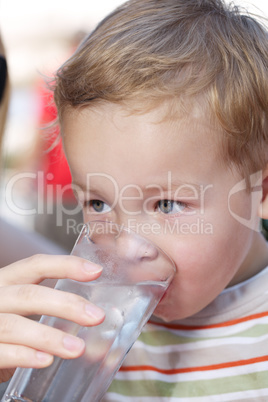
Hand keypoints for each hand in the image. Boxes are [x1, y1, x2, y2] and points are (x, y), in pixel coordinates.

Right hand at [0, 254, 103, 381]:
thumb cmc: (0, 323)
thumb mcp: (17, 306)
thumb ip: (43, 305)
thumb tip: (88, 315)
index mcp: (5, 281)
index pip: (35, 265)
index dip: (66, 265)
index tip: (95, 271)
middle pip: (29, 295)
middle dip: (66, 305)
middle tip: (96, 317)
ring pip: (15, 326)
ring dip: (49, 337)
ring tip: (77, 348)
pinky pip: (2, 351)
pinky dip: (24, 355)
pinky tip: (46, 360)